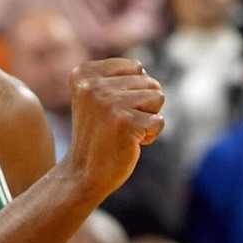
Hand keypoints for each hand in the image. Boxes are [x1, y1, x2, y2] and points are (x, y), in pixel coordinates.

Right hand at [62, 58, 164, 203]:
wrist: (82, 175)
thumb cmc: (97, 135)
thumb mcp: (96, 97)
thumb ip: (117, 77)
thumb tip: (150, 78)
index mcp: (83, 74)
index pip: (135, 67)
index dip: (132, 91)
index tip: (111, 110)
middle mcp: (93, 85)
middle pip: (148, 81)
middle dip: (142, 105)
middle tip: (118, 125)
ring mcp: (109, 104)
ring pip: (158, 97)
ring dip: (147, 118)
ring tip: (124, 132)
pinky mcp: (125, 123)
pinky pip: (159, 121)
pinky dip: (151, 136)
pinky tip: (130, 144)